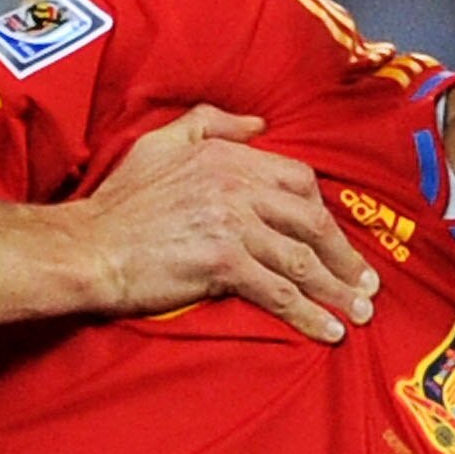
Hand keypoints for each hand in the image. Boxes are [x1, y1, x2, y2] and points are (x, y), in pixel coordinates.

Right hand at [79, 110, 376, 341]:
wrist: (88, 247)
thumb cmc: (118, 203)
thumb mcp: (160, 142)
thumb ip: (211, 122)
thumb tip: (258, 124)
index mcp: (227, 157)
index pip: (297, 179)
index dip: (323, 210)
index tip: (337, 238)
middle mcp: (237, 186)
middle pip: (311, 221)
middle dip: (344, 256)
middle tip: (367, 284)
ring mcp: (233, 224)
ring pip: (302, 260)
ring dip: (337, 290)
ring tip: (360, 313)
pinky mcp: (224, 263)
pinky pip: (279, 292)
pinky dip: (309, 314)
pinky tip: (328, 331)